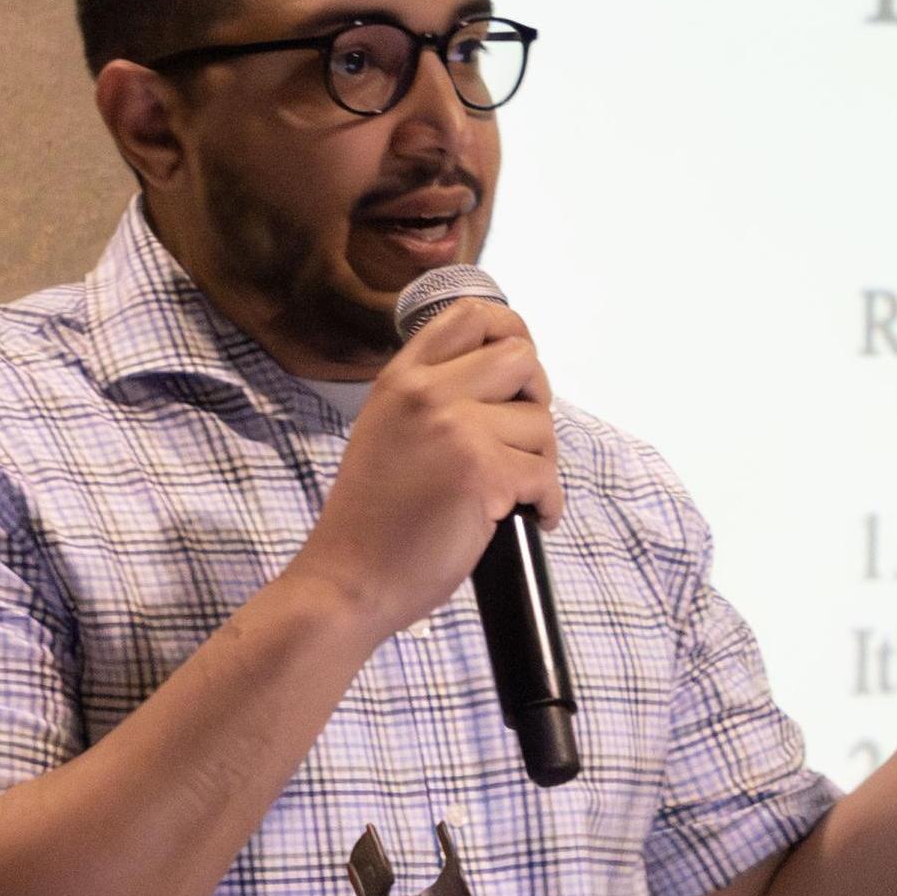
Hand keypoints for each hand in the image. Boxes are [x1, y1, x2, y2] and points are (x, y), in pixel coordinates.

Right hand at [291, 299, 561, 638]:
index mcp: (401, 379)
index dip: (511, 332)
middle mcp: (426, 393)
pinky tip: (529, 517)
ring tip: (511, 492)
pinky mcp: (482, 474)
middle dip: (536, 400)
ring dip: (540, 462)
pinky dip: (547, 503)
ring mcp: (455, 430)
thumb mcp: (388, 431)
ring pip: (541, 423)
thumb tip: (507, 381)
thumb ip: (433, 398)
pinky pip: (546, 476)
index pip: (471, 315)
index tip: (519, 370)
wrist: (349, 579)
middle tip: (522, 438)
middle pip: (522, 358)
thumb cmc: (373, 521)